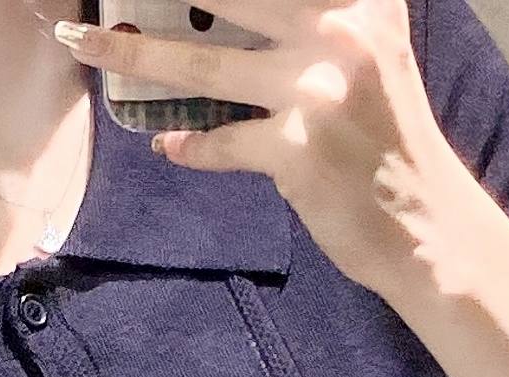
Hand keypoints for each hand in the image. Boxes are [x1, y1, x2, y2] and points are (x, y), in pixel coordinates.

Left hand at [54, 1, 479, 297]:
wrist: (422, 223)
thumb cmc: (387, 141)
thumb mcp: (367, 53)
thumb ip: (314, 19)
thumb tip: (222, 7)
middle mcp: (341, 30)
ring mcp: (315, 90)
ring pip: (201, 60)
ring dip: (133, 53)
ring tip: (85, 41)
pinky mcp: (295, 150)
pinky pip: (220, 142)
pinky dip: (191, 146)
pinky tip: (170, 145)